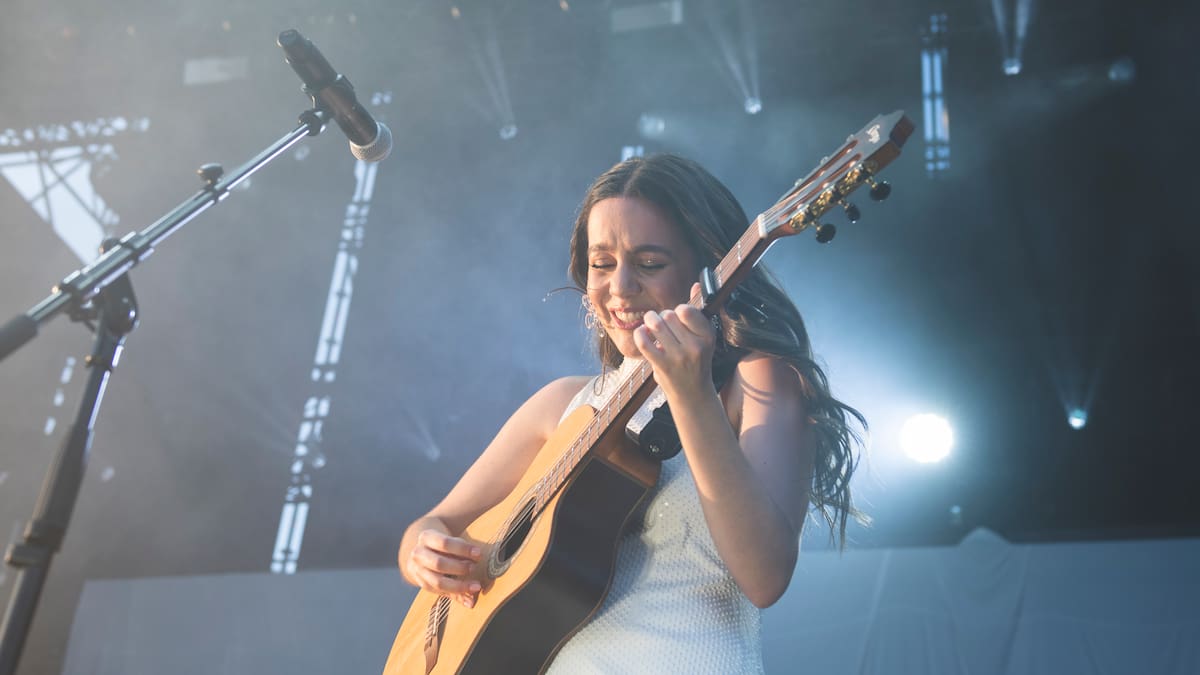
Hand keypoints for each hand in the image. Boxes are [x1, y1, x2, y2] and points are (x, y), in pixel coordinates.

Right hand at [405, 529, 483, 607]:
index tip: (478, 553)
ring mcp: (418, 571)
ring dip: (459, 586)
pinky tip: (470, 600)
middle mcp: (418, 554)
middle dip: (459, 568)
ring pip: (437, 583)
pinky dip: (457, 597)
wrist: (422, 551)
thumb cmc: (443, 543)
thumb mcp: (449, 538)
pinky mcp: (422, 585)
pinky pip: (440, 594)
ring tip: (475, 586)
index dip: (462, 549)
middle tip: (474, 567)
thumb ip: (461, 545)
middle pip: (438, 564)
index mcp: (426, 537)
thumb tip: (478, 554)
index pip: (444, 543)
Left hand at [633, 283, 715, 401]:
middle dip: (662, 317)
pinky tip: (642, 334)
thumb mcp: (702, 338)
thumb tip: (698, 284)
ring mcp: (679, 357)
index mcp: (708, 335)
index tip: (678, 318)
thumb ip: (697, 312)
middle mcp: (696, 346)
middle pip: (668, 315)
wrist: (692, 394)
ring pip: (655, 324)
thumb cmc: (695, 361)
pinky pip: (644, 341)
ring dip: (649, 322)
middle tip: (662, 326)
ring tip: (650, 326)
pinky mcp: (662, 366)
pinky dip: (639, 334)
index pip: (687, 310)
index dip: (678, 311)